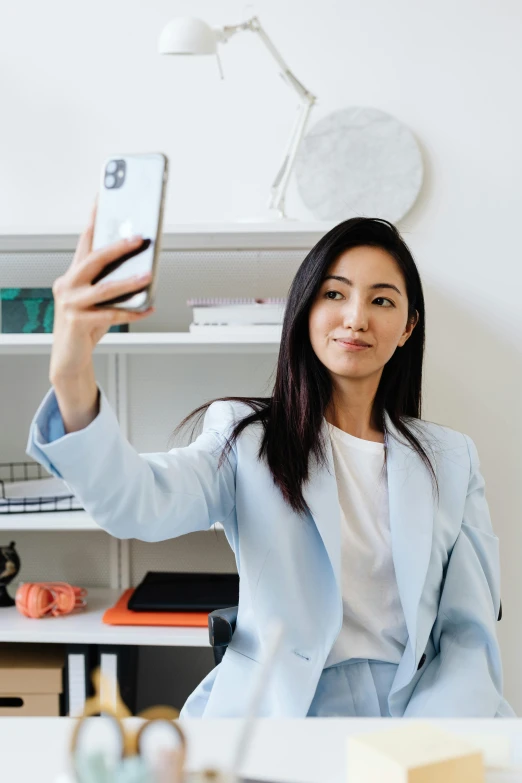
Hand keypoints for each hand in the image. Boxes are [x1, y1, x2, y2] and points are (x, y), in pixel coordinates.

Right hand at [50, 201, 153, 381]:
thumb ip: (110, 283)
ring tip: (148, 275)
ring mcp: (70, 304)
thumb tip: (141, 268)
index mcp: (72, 274)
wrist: (68, 357)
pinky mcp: (77, 323)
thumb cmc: (85, 325)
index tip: (104, 198)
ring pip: (104, 288)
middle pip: (94, 259)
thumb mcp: (96, 299)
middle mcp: (67, 285)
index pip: (84, 240)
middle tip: (139, 238)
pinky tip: (149, 308)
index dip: (94, 218)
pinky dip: (133, 311)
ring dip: (129, 281)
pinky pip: (111, 315)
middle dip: (118, 247)